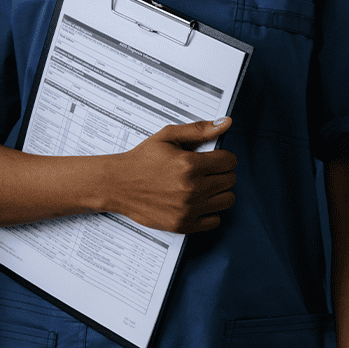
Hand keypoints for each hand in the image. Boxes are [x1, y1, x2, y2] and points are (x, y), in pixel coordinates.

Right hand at [106, 118, 236, 232]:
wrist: (117, 183)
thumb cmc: (142, 159)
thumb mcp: (167, 137)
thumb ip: (199, 130)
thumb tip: (226, 123)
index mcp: (190, 165)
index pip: (229, 161)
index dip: (223, 157)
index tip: (214, 158)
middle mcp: (192, 189)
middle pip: (230, 180)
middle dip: (221, 173)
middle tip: (206, 171)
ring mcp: (188, 209)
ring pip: (227, 200)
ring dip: (218, 191)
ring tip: (202, 185)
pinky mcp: (183, 224)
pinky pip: (215, 220)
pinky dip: (210, 211)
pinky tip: (197, 202)